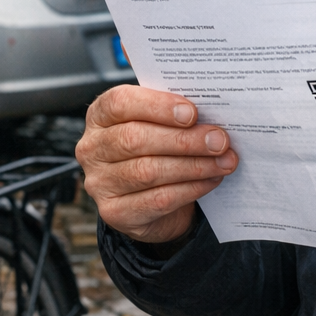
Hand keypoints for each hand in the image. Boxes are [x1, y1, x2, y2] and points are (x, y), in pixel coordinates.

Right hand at [77, 85, 238, 245]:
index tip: (192, 113)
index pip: (120, 102)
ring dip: (193, 166)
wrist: (148, 198)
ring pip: (148, 171)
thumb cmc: (155, 148)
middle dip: (184, 140)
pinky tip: (210, 180)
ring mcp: (99, 183)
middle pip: (135, 139)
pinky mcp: (115, 213)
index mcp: (100, 115)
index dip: (157, 106)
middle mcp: (92, 148)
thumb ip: (175, 114)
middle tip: (219, 140)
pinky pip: (158, 200)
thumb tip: (210, 115)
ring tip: (223, 161)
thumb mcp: (158, 123)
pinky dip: (190, 189)